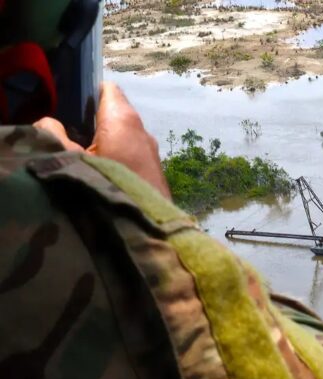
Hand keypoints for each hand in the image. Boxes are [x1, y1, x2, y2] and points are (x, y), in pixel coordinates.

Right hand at [33, 82, 170, 198]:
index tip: (68, 105)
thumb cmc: (105, 186)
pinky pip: (131, 156)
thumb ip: (52, 134)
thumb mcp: (67, 159)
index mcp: (123, 119)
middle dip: (92, 121)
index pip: (107, 89)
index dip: (86, 93)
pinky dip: (116, 159)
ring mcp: (152, 153)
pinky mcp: (155, 173)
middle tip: (68, 135)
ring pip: (123, 137)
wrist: (145, 227)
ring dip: (104, 143)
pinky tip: (101, 175)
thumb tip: (49, 122)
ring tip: (82, 157)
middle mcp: (142, 131)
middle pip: (114, 114)